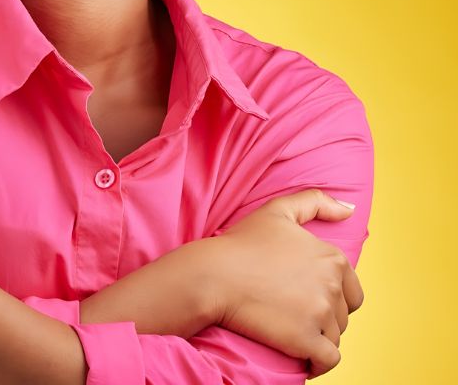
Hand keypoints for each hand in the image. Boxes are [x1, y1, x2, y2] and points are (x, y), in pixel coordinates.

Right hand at [208, 189, 363, 377]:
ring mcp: (321, 314)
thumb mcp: (278, 210)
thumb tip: (349, 208)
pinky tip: (301, 357)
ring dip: (316, 338)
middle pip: (343, 315)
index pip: (350, 289)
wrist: (214, 275)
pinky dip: (317, 362)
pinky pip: (328, 360)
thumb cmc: (242, 243)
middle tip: (291, 311)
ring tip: (289, 330)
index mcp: (331, 257)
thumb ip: (316, 202)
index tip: (302, 295)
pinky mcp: (306, 340)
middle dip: (322, 317)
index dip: (329, 295)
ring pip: (334, 337)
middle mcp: (332, 285)